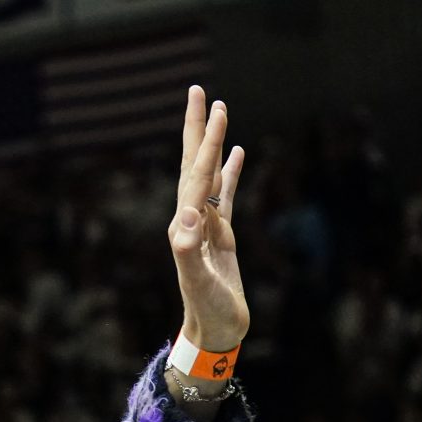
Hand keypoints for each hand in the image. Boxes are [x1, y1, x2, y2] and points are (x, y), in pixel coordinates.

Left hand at [169, 87, 248, 354]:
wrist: (214, 331)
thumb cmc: (208, 310)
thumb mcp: (199, 281)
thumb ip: (189, 249)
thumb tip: (188, 214)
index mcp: (184, 226)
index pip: (195, 176)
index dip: (205, 143)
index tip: (214, 110)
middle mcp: (190, 220)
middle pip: (193, 164)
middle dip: (196, 128)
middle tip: (198, 91)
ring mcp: (206, 226)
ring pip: (208, 173)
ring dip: (213, 142)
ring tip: (219, 109)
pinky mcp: (221, 235)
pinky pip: (225, 194)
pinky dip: (230, 171)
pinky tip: (237, 151)